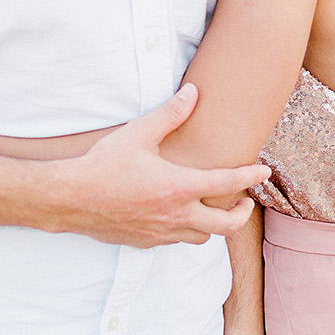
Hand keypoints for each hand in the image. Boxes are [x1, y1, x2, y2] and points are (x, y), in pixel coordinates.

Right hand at [51, 84, 271, 247]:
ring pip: (201, 238)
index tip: (264, 171)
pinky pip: (175, 241)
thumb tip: (193, 92)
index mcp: (179, 187)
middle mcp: (176, 215)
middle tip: (245, 202)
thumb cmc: (104, 164)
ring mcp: (161, 233)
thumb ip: (170, 114)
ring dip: (213, 226)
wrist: (71, 199)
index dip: (251, 176)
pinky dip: (185, 230)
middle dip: (242, 214)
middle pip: (226, 226)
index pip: (228, 183)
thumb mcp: (139, 133)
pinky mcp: (145, 242)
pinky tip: (176, 217)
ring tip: (212, 210)